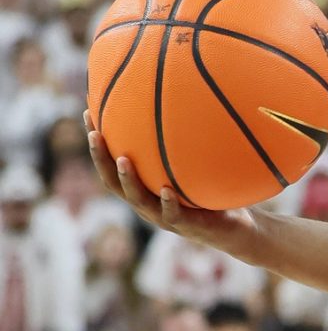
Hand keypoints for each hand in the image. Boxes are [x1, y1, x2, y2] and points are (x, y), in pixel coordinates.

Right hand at [87, 113, 257, 254]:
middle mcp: (148, 203)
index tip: (88, 114)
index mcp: (144, 188)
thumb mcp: (196, 166)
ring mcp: (164, 216)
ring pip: (139, 200)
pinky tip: (167, 190)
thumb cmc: (212, 192)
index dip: (98, 143)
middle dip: (102, 158)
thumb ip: (185, 143)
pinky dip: (168, 202)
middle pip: (114, 182)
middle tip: (94, 134)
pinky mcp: (188, 226)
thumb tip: (182, 102)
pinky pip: (174, 215)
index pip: (113, 164)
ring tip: (123, 159)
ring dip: (129, 179)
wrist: (235, 228)